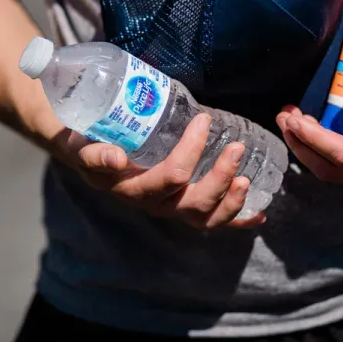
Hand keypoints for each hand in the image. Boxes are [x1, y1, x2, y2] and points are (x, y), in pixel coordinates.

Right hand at [57, 113, 263, 229]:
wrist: (88, 153)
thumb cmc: (89, 143)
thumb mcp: (83, 147)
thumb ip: (93, 153)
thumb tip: (115, 158)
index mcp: (133, 188)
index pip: (169, 178)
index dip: (191, 152)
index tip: (204, 120)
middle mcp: (154, 204)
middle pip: (193, 204)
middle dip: (219, 179)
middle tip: (237, 149)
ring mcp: (171, 208)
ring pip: (205, 218)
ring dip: (231, 203)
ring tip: (248, 181)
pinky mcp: (182, 207)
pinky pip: (212, 221)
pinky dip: (237, 221)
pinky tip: (258, 216)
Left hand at [277, 64, 342, 185]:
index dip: (314, 138)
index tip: (294, 119)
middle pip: (328, 168)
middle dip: (300, 144)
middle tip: (284, 116)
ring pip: (328, 170)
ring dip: (303, 147)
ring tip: (289, 118)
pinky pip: (335, 164)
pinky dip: (315, 148)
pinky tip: (305, 126)